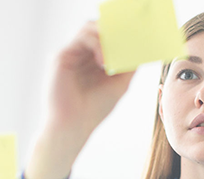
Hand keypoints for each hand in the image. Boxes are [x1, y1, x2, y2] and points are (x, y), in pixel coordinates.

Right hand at [47, 21, 134, 144]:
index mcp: (93, 59)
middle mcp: (81, 53)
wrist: (74, 126)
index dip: (121, 34)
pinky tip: (104, 62)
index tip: (137, 38)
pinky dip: (97, 45)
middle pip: (97, 27)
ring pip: (89, 27)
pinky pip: (82, 37)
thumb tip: (142, 48)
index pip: (107, 35)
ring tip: (116, 54)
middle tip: (129, 40)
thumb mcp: (120, 84)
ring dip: (107, 37)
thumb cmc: (95, 109)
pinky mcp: (61, 56)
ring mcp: (71, 53)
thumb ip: (129, 66)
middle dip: (115, 31)